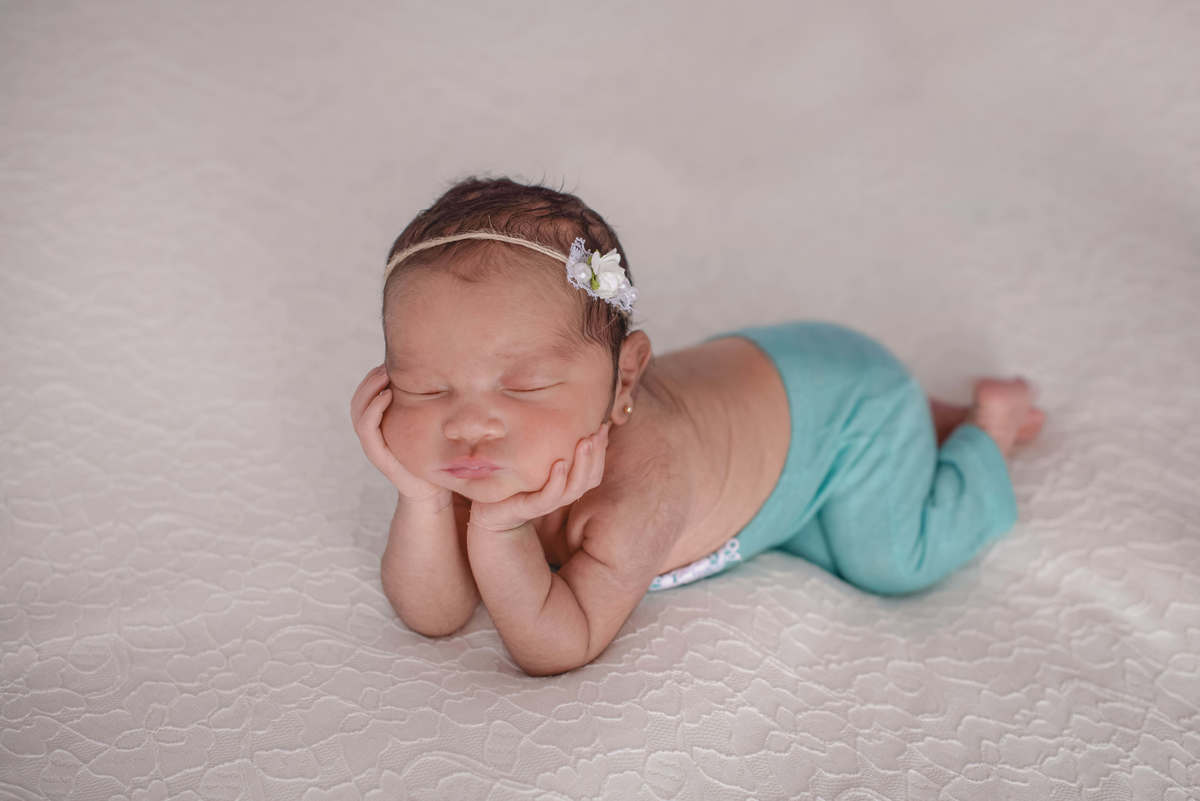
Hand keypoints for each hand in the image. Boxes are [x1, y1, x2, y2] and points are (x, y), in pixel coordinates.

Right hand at [350, 363, 450, 505]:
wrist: (434, 489)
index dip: (372, 377)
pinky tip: (386, 396)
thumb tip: (441, 373)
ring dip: (369, 390)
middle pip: (358, 400)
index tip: (388, 363)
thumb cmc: (434, 455)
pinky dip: (373, 410)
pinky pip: (367, 428)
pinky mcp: (377, 455)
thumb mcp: (430, 424)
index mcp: (381, 424)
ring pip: (358, 411)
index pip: (366, 395)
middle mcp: (373, 433)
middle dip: (370, 379)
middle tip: (386, 365)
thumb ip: (426, 404)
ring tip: (384, 376)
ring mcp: (373, 444)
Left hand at [469, 421, 610, 532]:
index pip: (594, 470)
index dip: (601, 450)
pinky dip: (557, 482)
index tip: (604, 426)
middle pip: (590, 478)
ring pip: (574, 488)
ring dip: (582, 464)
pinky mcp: (528, 508)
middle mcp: (561, 494)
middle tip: (598, 431)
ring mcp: (546, 503)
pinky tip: (560, 464)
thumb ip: (549, 443)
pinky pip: (548, 497)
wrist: (486, 509)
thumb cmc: (512, 479)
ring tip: (585, 442)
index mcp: (566, 484)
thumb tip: (562, 411)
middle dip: (597, 454)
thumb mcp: (532, 457)